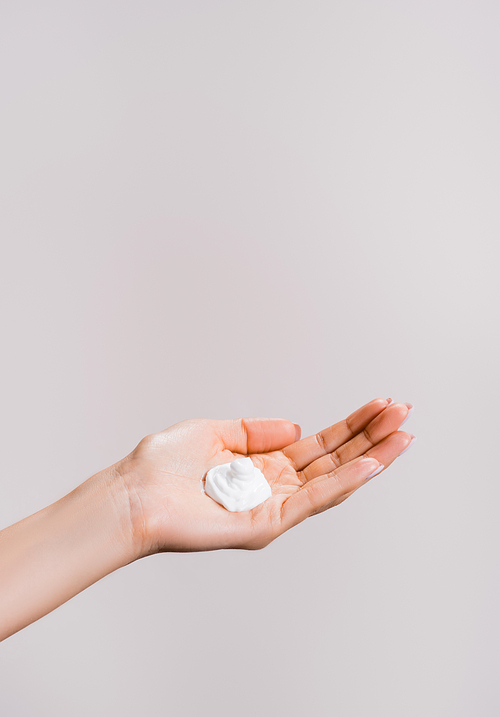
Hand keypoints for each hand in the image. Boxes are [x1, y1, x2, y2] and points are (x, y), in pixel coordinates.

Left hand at [118, 398, 414, 555]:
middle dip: (371, 436)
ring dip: (371, 457)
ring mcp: (274, 508)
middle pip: (335, 460)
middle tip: (403, 412)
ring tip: (402, 434)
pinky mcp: (266, 524)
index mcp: (264, 466)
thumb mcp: (214, 431)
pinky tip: (370, 463)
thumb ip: (256, 431)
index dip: (351, 425)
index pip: (320, 445)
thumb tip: (299, 427)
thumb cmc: (163, 467)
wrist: (132, 495)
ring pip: (334, 480)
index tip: (379, 405)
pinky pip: (313, 500)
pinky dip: (344, 482)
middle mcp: (275, 488)